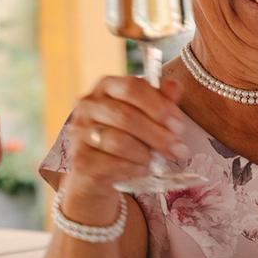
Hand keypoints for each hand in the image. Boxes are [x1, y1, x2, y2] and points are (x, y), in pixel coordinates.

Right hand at [58, 75, 187, 222]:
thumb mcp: (146, 116)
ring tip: (159, 161)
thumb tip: (174, 86)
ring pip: (119, 142)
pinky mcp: (79, 159)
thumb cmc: (126, 137)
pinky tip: (142, 169)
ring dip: (146, 154)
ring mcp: (79, 132)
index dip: (159, 106)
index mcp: (106, 86)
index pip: (133, 86)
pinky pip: (112, 164)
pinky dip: (133, 168)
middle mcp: (87, 105)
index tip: (179, 126)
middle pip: (126, 116)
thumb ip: (160, 101)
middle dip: (158, 135)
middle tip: (179, 150)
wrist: (97, 171)